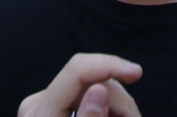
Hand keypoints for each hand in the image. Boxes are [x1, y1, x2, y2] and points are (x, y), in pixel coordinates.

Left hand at [17, 53, 142, 116]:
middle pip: (93, 83)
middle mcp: (39, 103)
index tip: (137, 73)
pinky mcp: (53, 112)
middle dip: (120, 101)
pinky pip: (87, 101)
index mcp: (39, 111)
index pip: (77, 70)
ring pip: (94, 91)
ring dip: (117, 107)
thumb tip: (100, 88)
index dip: (109, 65)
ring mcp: (45, 107)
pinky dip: (106, 111)